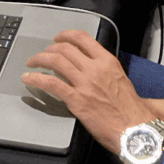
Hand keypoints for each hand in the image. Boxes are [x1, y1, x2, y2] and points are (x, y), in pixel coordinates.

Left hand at [23, 30, 156, 154]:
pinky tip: (29, 79)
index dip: (66, 35)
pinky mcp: (76, 100)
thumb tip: (90, 63)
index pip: (82, 38)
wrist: (134, 128)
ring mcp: (84, 84)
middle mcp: (94, 69)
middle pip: (65, 48)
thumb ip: (104, 68)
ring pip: (55, 62)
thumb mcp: (120, 78)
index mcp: (107, 62)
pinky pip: (51, 84)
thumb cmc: (129, 108)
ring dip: (39, 60)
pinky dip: (37, 79)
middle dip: (49, 48)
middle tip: (42, 53)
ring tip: (32, 63)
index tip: (58, 38)